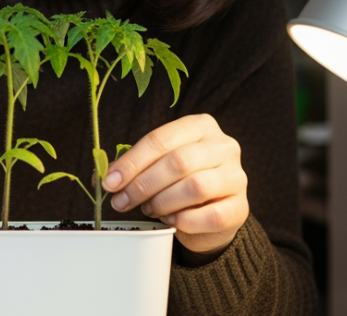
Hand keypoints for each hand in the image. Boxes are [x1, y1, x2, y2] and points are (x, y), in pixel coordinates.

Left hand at [102, 113, 247, 256]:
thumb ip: (136, 165)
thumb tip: (106, 177)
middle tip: (122, 201)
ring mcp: (236, 176)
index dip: (131, 162)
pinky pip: (209, 215)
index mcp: (201, 126)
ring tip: (149, 209)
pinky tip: (172, 221)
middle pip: (177, 162)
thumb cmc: (180, 181)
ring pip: (194, 187)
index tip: (110, 182)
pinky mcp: (240, 207)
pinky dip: (184, 220)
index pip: (160, 139)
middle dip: (142, 184)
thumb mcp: (159, 164)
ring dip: (162, 202)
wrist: (212, 212)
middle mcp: (223, 146)